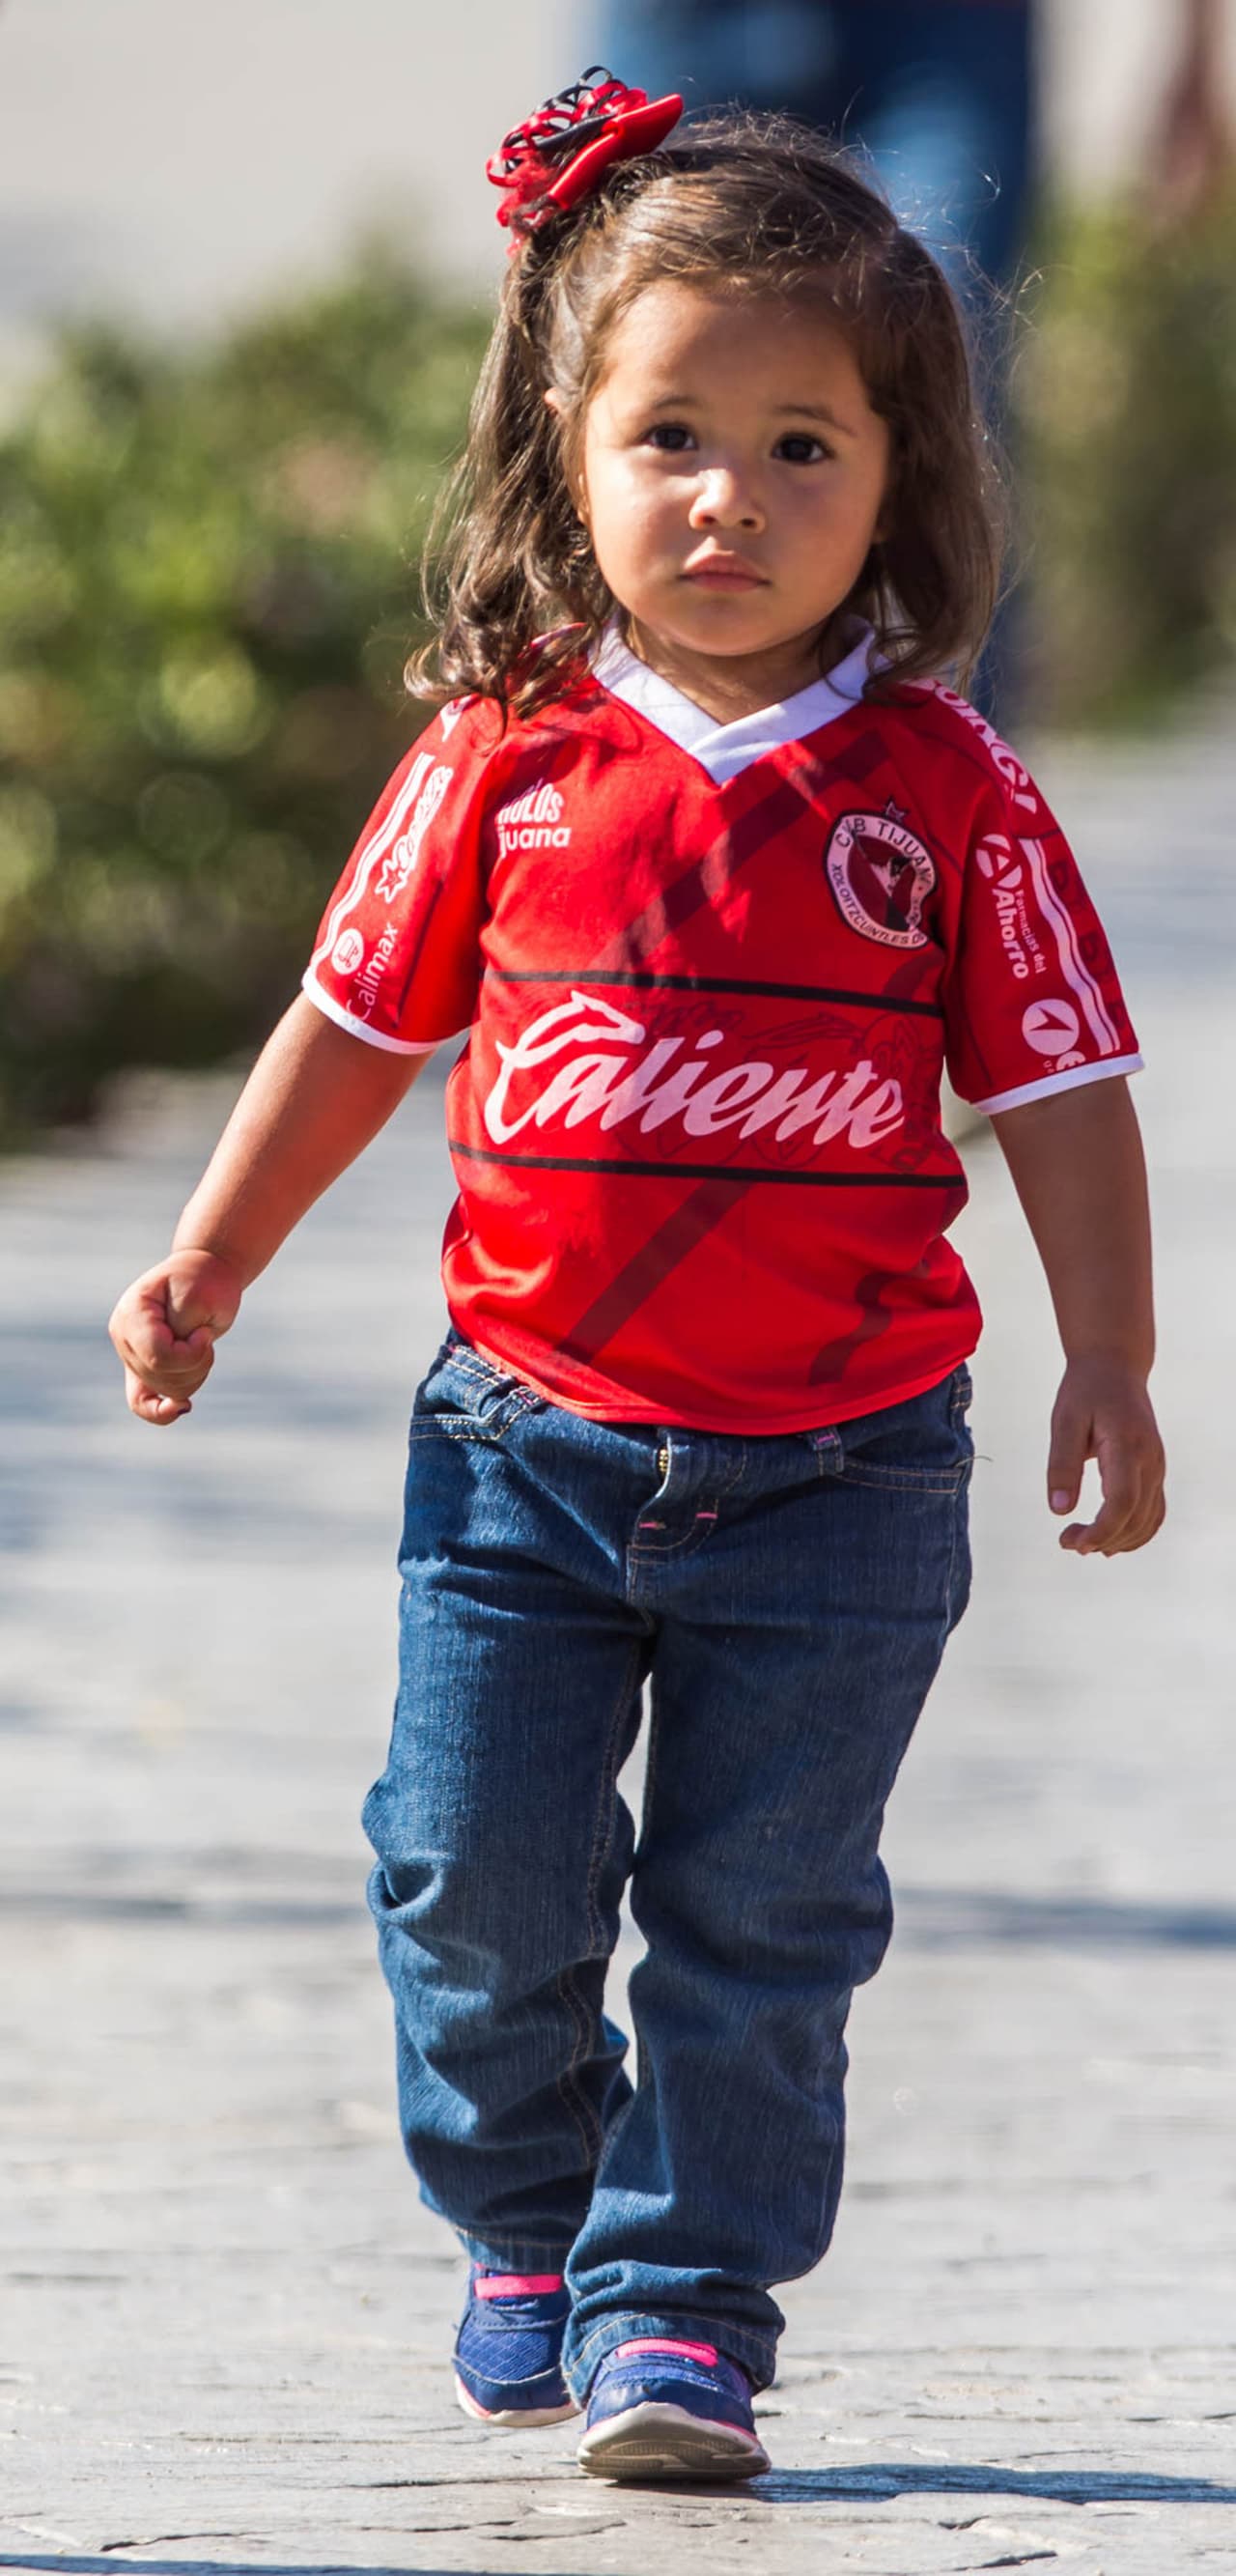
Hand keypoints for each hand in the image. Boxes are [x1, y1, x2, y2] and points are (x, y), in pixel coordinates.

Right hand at [108, 1249, 243, 1425]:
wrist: (204, 1274)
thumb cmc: (204, 1282)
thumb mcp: (199, 1298)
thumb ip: (181, 1330)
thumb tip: (166, 1364)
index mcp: (132, 1313)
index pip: (157, 1356)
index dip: (190, 1355)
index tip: (204, 1334)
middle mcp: (124, 1337)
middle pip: (161, 1376)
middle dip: (195, 1363)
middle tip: (205, 1335)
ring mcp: (130, 1355)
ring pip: (166, 1390)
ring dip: (195, 1374)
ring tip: (200, 1345)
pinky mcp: (142, 1369)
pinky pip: (142, 1403)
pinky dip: (160, 1412)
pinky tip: (183, 1408)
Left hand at [1047, 1357, 1165, 1555]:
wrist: (1115, 1367)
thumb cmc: (1086, 1391)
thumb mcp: (1065, 1421)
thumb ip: (1062, 1465)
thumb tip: (1059, 1510)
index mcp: (1128, 1447)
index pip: (1122, 1502)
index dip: (1100, 1529)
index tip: (1072, 1541)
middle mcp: (1150, 1460)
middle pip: (1136, 1517)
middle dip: (1103, 1539)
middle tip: (1067, 1542)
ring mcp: (1157, 1466)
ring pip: (1149, 1520)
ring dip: (1120, 1541)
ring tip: (1083, 1544)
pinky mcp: (1155, 1470)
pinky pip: (1153, 1511)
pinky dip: (1135, 1532)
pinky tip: (1109, 1540)